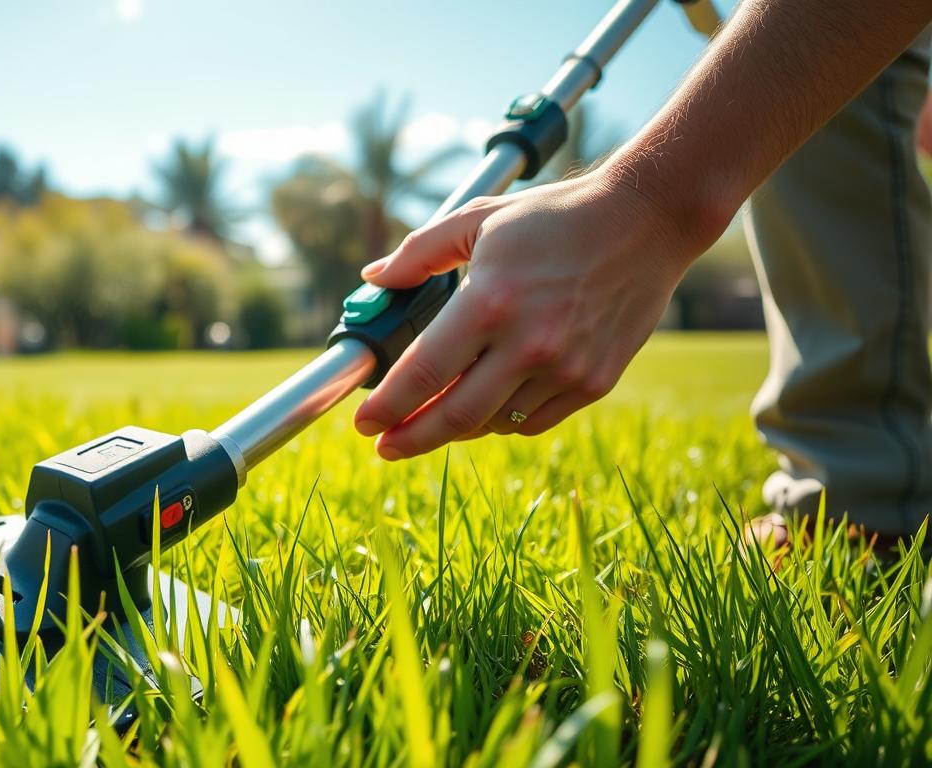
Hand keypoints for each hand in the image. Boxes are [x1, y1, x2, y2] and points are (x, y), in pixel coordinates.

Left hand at [353, 170, 709, 459]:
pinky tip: (483, 408)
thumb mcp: (479, 220)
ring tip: (432, 420)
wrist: (646, 223)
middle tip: (385, 445)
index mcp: (490, 303)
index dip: (387, 407)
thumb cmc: (555, 217)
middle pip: (453, 416)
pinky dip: (500, 421)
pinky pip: (532, 422)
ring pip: (492, 424)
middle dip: (409, 438)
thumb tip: (374, 280)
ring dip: (455, 427)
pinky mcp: (593, 382)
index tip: (365, 422)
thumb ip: (419, 253)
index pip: (423, 374)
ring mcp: (565, 369)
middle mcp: (528, 344)